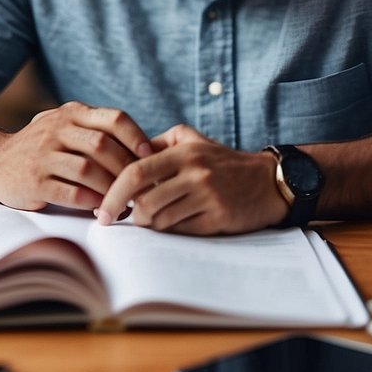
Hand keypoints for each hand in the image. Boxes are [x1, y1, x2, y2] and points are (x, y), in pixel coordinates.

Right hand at [0, 102, 151, 211]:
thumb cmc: (44, 148)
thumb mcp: (66, 126)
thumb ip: (97, 129)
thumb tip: (148, 148)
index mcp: (71, 113)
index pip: (114, 118)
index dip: (136, 137)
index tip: (150, 156)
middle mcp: (56, 130)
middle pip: (103, 146)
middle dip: (126, 169)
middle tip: (140, 186)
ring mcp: (43, 155)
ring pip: (88, 170)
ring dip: (111, 188)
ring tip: (124, 201)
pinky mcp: (33, 181)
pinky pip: (70, 193)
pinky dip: (91, 202)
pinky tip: (101, 208)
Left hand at [95, 124, 287, 234]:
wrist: (268, 181)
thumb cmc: (223, 161)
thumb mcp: (193, 140)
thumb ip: (159, 144)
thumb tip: (123, 155)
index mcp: (184, 153)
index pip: (135, 173)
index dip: (113, 194)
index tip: (103, 212)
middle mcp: (196, 173)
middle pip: (145, 202)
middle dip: (132, 215)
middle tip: (130, 218)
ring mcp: (208, 197)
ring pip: (161, 221)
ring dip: (151, 225)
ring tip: (155, 219)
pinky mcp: (218, 219)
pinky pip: (181, 232)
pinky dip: (172, 231)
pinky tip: (176, 223)